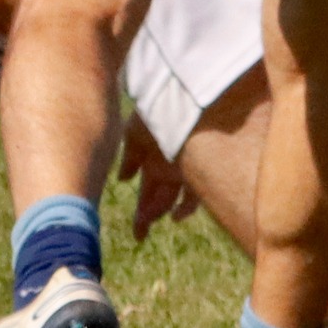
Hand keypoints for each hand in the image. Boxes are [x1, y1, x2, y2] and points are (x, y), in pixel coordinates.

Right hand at [117, 113, 198, 241]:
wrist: (182, 92)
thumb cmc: (155, 109)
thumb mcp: (135, 131)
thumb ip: (130, 156)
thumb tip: (122, 179)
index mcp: (152, 161)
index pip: (147, 194)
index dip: (142, 214)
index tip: (138, 235)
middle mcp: (169, 167)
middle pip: (160, 199)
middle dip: (150, 216)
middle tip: (141, 234)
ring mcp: (188, 166)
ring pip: (176, 198)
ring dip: (165, 211)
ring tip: (159, 220)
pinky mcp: (204, 164)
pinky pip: (195, 192)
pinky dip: (185, 206)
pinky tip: (175, 215)